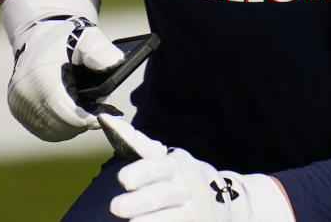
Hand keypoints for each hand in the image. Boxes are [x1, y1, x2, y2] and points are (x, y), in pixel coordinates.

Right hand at [0, 0, 123, 140]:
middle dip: (83, 122)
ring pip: (53, 131)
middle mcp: (24, 93)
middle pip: (61, 126)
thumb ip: (101, 52)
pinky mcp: (17, 110)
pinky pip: (44, 130)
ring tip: (86, 108)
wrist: (39, 35)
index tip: (106, 115)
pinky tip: (72, 112)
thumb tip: (115, 65)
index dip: (88, 119)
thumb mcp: (88, 38)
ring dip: (73, 126)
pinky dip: (61, 126)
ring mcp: (18, 103)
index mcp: (41, 77)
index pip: (66, 114)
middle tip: (99, 110)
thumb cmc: (67, 38)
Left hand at [100, 114, 294, 221]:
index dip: (140, 173)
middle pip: (160, 195)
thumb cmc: (181, 176)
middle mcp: (186, 186)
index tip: (123, 180)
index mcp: (175, 165)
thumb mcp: (166, 158)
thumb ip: (139, 144)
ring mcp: (193, 209)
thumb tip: (106, 119)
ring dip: (150, 221)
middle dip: (138, 202)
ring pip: (171, 216)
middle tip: (115, 207)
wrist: (224, 200)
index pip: (156, 167)